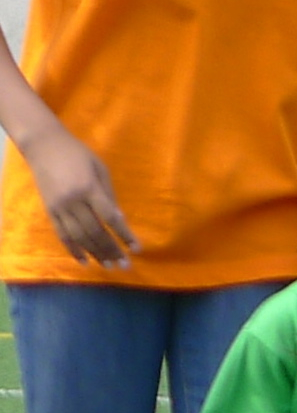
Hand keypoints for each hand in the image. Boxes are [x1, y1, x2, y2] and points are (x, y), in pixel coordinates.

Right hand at [19, 125, 136, 267]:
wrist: (44, 146)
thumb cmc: (78, 155)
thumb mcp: (100, 170)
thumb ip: (108, 195)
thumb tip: (119, 220)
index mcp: (89, 188)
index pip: (110, 218)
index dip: (124, 235)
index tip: (136, 249)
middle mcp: (73, 201)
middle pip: (95, 232)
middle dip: (111, 250)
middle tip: (125, 265)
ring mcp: (59, 207)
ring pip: (79, 237)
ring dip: (95, 253)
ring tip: (109, 266)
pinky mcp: (49, 211)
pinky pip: (62, 235)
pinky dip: (73, 250)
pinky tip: (84, 261)